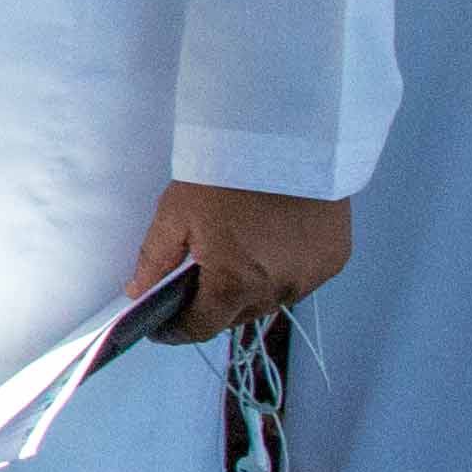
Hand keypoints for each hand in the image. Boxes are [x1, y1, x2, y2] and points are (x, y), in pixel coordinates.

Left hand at [134, 180, 348, 340]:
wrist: (289, 141)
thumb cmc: (226, 174)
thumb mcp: (176, 214)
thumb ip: (155, 259)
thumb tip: (138, 291)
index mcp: (235, 283)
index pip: (201, 328)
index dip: (177, 330)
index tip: (163, 326)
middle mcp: (278, 289)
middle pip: (237, 316)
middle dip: (212, 306)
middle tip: (196, 280)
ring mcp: (311, 277)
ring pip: (271, 300)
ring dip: (250, 290)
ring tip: (236, 256)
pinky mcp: (334, 260)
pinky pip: (300, 280)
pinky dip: (282, 272)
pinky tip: (271, 245)